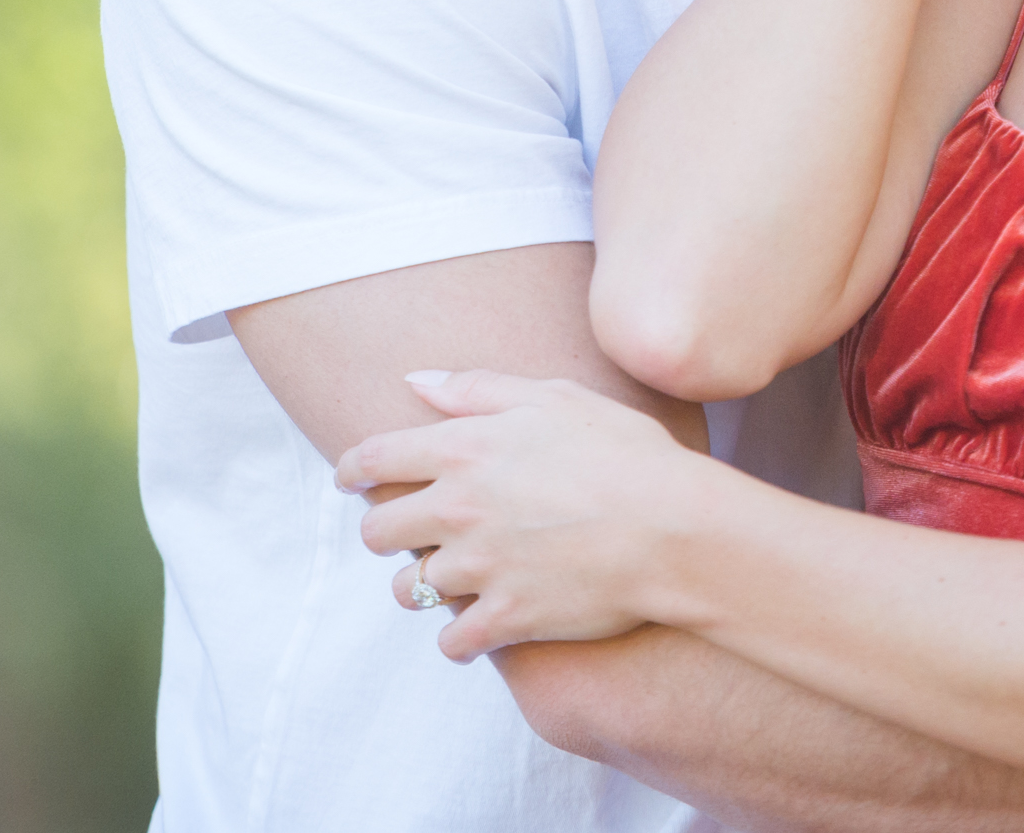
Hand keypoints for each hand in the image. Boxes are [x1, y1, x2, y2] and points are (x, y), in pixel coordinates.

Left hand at [337, 369, 706, 661]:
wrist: (676, 529)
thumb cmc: (625, 453)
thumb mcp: (555, 397)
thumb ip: (476, 388)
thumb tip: (414, 382)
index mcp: (464, 448)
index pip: (374, 459)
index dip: (351, 471)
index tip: (348, 480)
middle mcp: (459, 508)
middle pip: (379, 531)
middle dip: (386, 532)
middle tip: (408, 535)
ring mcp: (479, 567)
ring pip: (409, 590)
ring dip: (421, 587)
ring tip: (450, 581)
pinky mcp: (505, 618)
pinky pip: (452, 642)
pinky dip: (460, 638)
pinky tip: (480, 625)